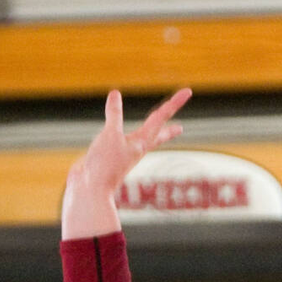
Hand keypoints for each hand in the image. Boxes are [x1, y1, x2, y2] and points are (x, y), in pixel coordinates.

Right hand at [64, 88, 190, 206]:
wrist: (92, 189)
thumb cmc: (104, 164)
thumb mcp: (110, 135)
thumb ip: (114, 115)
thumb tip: (115, 94)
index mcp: (142, 142)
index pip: (161, 116)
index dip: (174, 103)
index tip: (188, 91)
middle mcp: (137, 149)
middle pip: (157, 136)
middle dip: (168, 130)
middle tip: (180, 129)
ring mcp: (125, 155)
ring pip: (141, 142)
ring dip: (150, 137)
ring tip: (152, 132)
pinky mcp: (111, 159)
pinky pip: (121, 144)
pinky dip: (124, 138)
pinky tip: (119, 140)